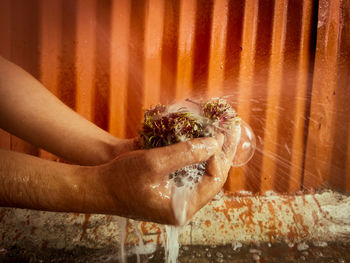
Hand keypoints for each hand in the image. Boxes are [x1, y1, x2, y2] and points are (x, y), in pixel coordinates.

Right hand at [87, 128, 237, 224]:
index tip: (218, 135)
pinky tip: (202, 141)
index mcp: (183, 207)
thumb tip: (215, 143)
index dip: (219, 157)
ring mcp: (178, 197)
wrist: (100, 187)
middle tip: (231, 130)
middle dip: (221, 153)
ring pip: (204, 173)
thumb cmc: (122, 178)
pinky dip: (198, 156)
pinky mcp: (172, 189)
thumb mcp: (154, 162)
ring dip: (211, 153)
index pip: (214, 181)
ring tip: (222, 133)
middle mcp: (184, 205)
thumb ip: (187, 153)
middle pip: (212, 177)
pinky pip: (192, 172)